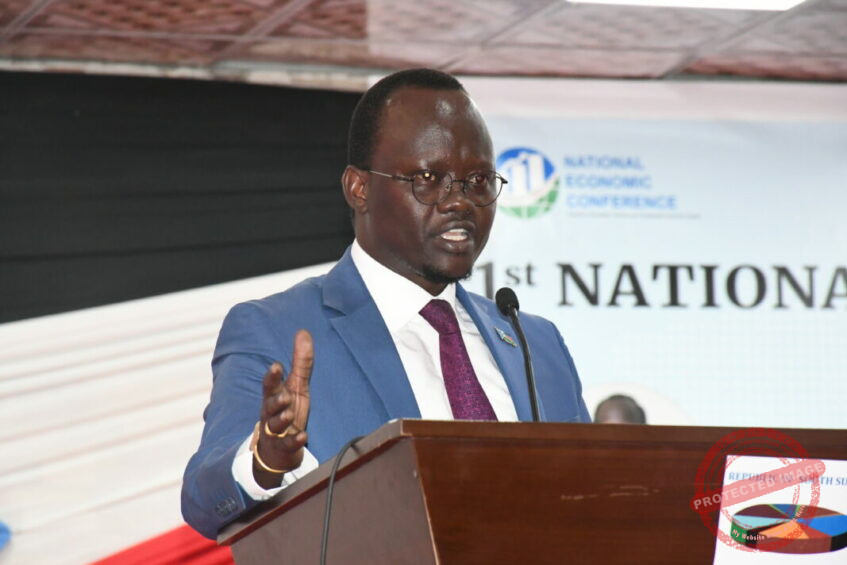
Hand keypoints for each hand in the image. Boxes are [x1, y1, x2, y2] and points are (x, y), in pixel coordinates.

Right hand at [254, 329, 312, 487]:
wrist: (279, 448)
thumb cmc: (287, 410)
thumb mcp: (297, 386)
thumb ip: (301, 362)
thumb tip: (303, 331)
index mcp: (275, 397)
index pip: (270, 385)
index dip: (272, 377)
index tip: (276, 366)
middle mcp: (272, 414)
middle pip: (269, 406)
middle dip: (275, 401)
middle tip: (284, 397)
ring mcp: (276, 432)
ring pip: (275, 426)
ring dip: (281, 419)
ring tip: (289, 415)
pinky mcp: (284, 448)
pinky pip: (288, 445)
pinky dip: (294, 441)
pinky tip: (303, 437)